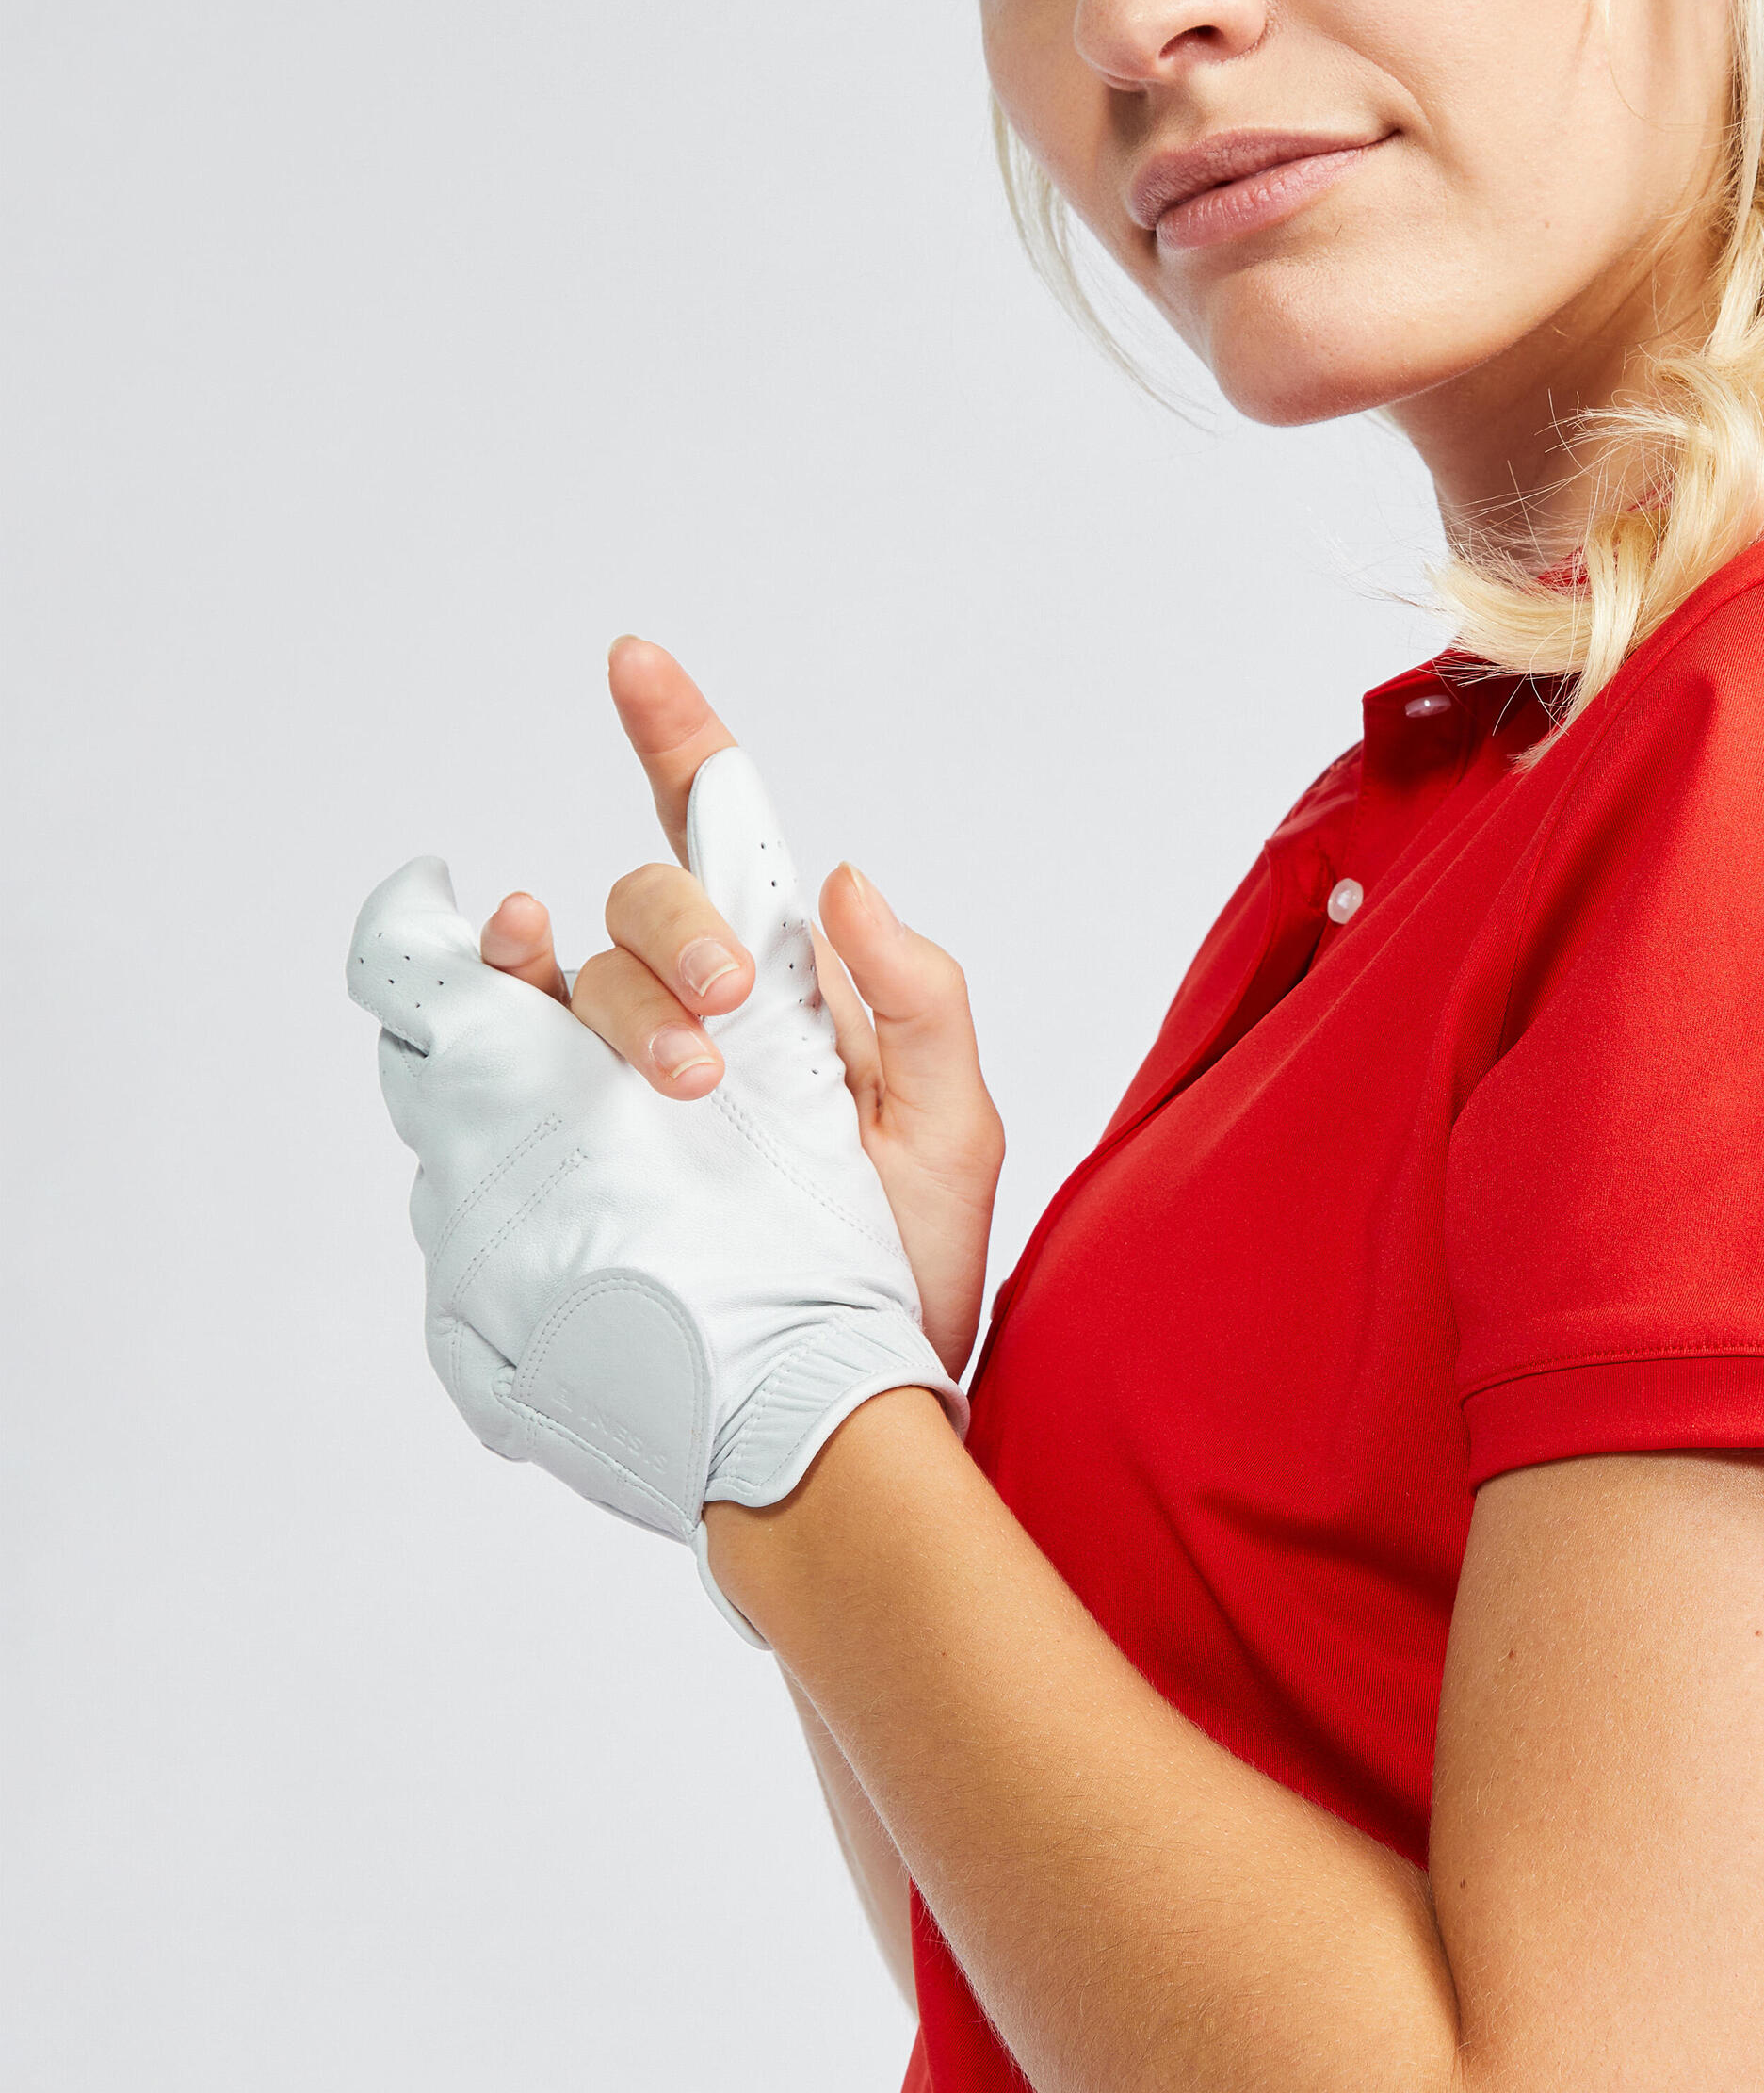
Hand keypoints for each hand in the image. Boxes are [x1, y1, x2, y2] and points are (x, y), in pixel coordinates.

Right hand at [347, 646, 991, 1638]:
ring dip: (611, 990)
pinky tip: (505, 1005)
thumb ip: (918, 1004)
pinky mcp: (556, 1159)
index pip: (725, 850)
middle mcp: (691, 1025)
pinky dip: (482, 1014)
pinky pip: (488, 1062)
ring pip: (567, 975)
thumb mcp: (953, 1140)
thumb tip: (837, 878)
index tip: (638, 662)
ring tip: (679, 1071)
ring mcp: (612, 1091)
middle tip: (731, 1028)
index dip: (679, 746)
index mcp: (790, 1001)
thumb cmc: (906, 1289)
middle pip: (641, 905)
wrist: (840, 1429)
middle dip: (678, 935)